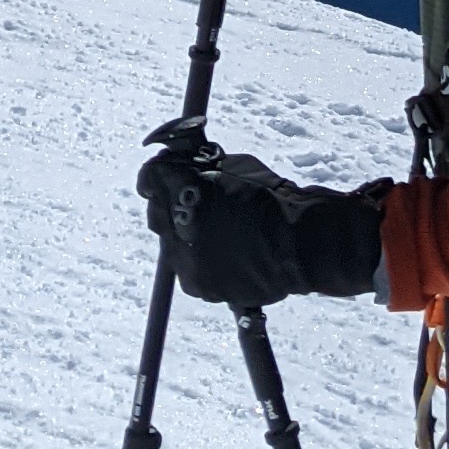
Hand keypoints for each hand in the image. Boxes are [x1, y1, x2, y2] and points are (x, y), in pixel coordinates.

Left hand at [137, 137, 388, 306]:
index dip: (156, 176)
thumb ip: (202, 165)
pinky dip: (199, 263)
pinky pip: (188, 271)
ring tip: (216, 234)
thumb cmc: (272, 196)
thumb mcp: (236, 164)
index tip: (163, 176)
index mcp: (185, 187)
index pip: (151, 177)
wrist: (297, 242)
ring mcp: (185, 257)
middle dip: (169, 206)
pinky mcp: (196, 284)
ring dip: (185, 237)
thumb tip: (182, 163)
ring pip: (171, 245)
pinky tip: (224, 256)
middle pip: (156, 212)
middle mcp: (177, 223)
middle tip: (191, 205)